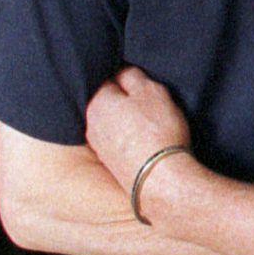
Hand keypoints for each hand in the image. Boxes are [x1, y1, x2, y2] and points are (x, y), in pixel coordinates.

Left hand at [84, 65, 190, 189]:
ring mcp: (98, 147)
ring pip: (110, 122)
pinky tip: (143, 141)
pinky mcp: (110, 164)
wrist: (162, 182)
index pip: (106, 77)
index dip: (125, 76)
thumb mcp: (151, 92)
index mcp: (96, 103)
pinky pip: (116, 141)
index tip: (139, 81)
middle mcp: (90, 125)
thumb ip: (132, 76)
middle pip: (105, 102)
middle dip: (120, 99)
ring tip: (146, 122)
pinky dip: (127, 138)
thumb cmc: (159, 133)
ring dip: (123, 120)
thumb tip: (120, 72)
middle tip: (144, 101)